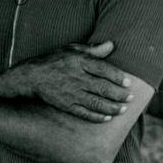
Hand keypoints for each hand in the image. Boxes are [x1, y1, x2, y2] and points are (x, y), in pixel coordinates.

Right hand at [0, 41, 133, 122]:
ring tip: (123, 109)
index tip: (128, 82)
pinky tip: (106, 118)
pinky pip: (84, 113)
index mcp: (79, 62)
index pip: (104, 70)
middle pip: (103, 88)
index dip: (118, 77)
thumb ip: (93, 49)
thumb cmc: (54, 60)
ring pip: (97, 103)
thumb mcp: (72, 49)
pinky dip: (97, 117)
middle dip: (119, 95)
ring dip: (112, 108)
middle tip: (130, 97)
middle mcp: (77, 78)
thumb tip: (112, 45)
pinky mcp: (66, 105)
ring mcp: (71, 93)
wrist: (32, 77)